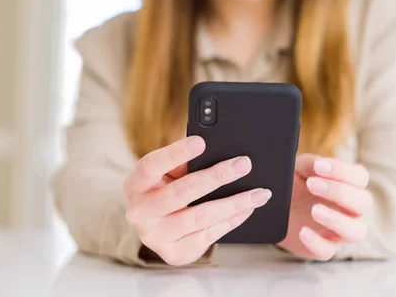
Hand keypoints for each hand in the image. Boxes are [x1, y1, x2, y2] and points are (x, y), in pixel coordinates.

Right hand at [124, 136, 271, 265]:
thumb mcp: (167, 173)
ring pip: (200, 217)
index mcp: (135, 184)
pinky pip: (208, 235)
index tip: (201, 142)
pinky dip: (231, 220)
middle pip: (182, 192)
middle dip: (216, 176)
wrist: (156, 225)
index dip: (175, 153)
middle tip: (244, 164)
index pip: (151, 166)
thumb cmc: (166, 188)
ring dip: (234, 203)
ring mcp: (155, 237)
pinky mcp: (174, 254)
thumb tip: (217, 152)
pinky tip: (247, 209)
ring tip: (259, 193)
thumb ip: (183, 163)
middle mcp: (140, 212)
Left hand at [276, 154, 372, 260]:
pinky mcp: (323, 247)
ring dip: (337, 220)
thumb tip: (320, 164)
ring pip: (356, 232)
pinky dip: (316, 243)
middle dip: (339, 192)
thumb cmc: (295, 183)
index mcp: (349, 185)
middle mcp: (351, 209)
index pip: (360, 177)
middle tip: (311, 185)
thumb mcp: (300, 168)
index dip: (343, 171)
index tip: (319, 166)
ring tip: (314, 210)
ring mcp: (339, 231)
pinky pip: (327, 251)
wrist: (275, 205)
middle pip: (364, 203)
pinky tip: (303, 231)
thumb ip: (312, 164)